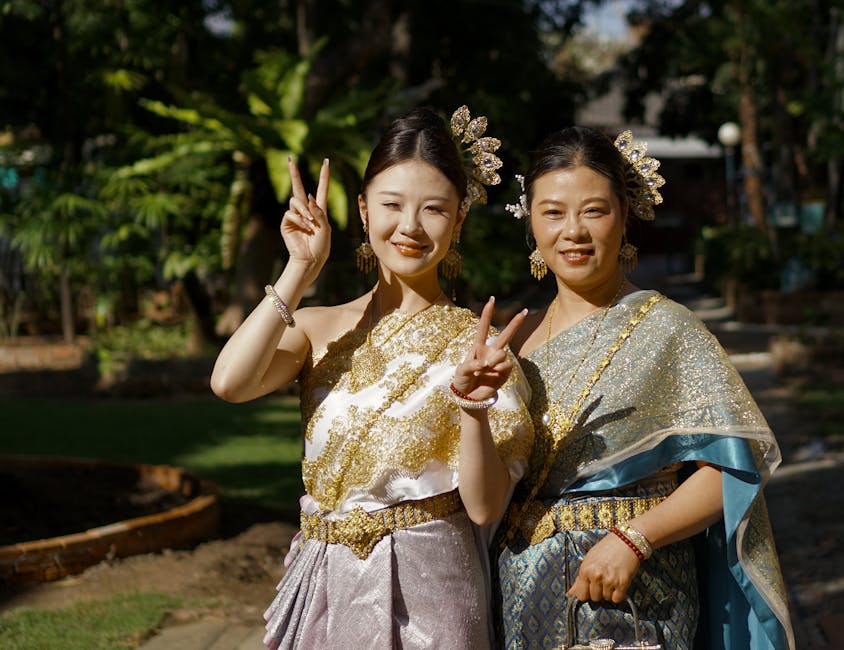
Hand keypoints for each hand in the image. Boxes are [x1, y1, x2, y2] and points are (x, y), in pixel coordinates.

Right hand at [280, 157, 330, 276]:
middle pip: (298, 188)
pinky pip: (290, 213)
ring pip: (296, 201)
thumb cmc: (321, 246)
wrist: (311, 259)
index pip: (321, 189)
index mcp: (319, 210)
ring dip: (304, 211)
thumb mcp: (325, 227)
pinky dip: (299, 219)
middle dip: (294, 173)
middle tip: (290, 159)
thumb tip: (308, 196)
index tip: (326, 162)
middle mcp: (306, 210)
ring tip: (310, 224)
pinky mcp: (287, 223)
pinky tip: (304, 228)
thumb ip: (318, 211)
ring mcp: (295, 216)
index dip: (324, 176)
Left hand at [452, 297, 526, 400]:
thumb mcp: (461, 371)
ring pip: (503, 353)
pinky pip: (506, 367)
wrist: (469, 398)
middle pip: (505, 335)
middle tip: (525, 311)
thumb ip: (472, 364)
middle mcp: (490, 352)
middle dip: (515, 323)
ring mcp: (498, 363)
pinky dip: (498, 370)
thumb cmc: (462, 381)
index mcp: (478, 347)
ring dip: (494, 360)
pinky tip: (491, 376)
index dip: (487, 314)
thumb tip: (486, 364)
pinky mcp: (505, 374)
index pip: (483, 328)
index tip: (492, 299)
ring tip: (485, 369)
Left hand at [567, 531, 640, 602]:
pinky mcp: (623, 583)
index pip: (581, 595)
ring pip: (606, 599)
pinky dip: (618, 594)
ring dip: (609, 592)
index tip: (590, 588)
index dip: (586, 592)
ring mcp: (610, 580)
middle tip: (603, 580)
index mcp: (585, 570)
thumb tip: (570, 593)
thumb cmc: (606, 548)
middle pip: (594, 598)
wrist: (626, 541)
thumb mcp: (589, 559)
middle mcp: (596, 576)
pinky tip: (618, 583)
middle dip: (598, 591)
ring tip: (612, 578)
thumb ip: (580, 578)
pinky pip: (617, 599)